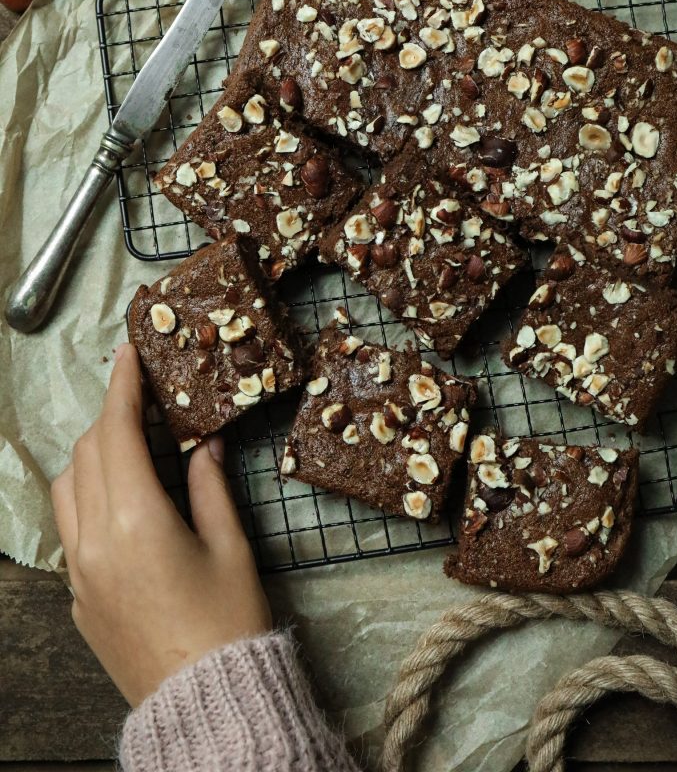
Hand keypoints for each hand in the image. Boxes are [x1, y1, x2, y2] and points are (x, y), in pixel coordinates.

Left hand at [51, 343, 271, 707]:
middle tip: (145, 399)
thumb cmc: (229, 621)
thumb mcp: (230, 546)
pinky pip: (70, 527)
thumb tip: (203, 444)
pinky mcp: (78, 596)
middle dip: (113, 416)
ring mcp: (79, 571)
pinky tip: (124, 503)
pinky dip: (88, 497)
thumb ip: (209, 486)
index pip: (119, 431)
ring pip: (67, 487)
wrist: (205, 703)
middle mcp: (94, 539)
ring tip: (132, 447)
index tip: (128, 353)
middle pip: (88, 452)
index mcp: (135, 519)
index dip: (123, 386)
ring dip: (94, 455)